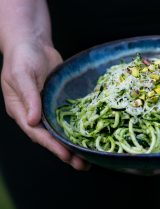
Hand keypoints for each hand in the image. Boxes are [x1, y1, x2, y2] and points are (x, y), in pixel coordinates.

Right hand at [1, 40, 89, 169]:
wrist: (33, 43)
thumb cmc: (22, 57)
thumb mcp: (22, 75)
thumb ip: (28, 97)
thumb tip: (31, 120)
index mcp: (21, 110)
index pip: (37, 133)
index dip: (52, 145)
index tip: (67, 156)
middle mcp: (35, 112)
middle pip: (50, 136)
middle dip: (66, 151)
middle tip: (83, 164)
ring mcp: (47, 106)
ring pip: (61, 128)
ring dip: (73, 142)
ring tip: (88, 156)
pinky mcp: (58, 99)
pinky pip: (68, 115)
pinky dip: (76, 125)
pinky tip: (88, 132)